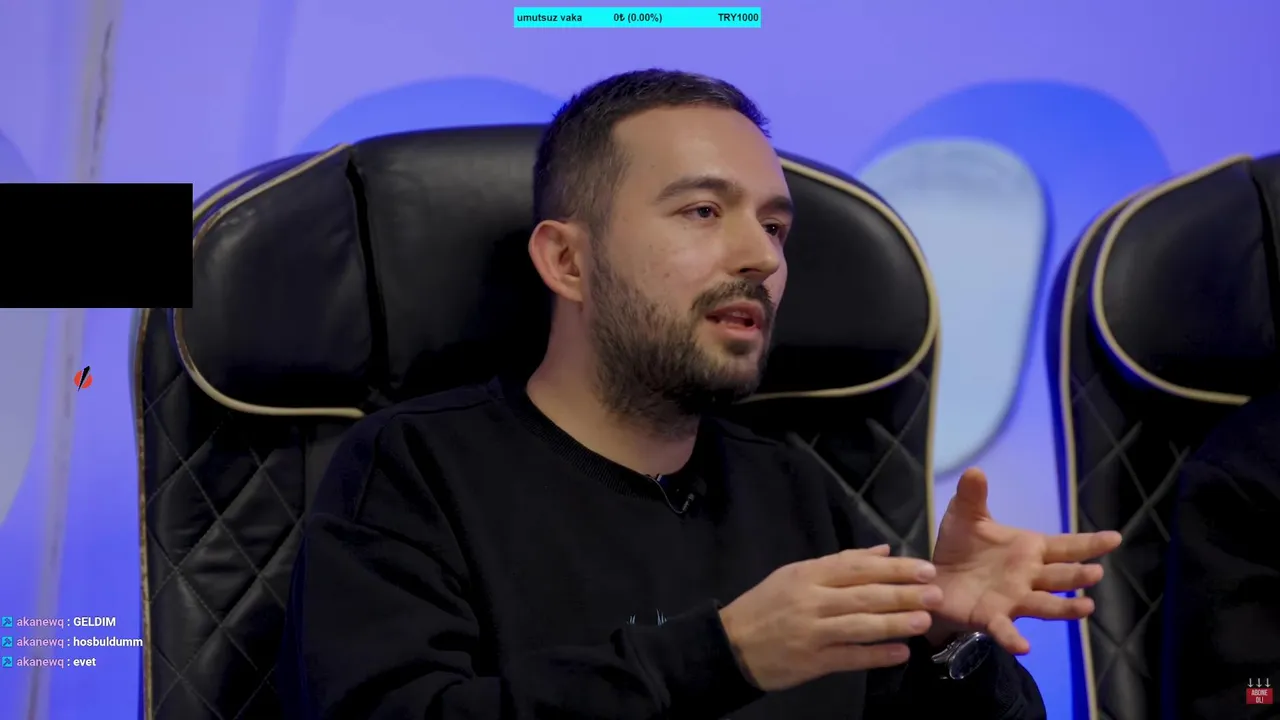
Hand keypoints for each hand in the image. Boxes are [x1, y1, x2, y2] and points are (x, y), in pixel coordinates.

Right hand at [719, 545, 941, 690]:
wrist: (732, 643)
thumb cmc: (766, 606)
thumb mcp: (795, 575)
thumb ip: (839, 563)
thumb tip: (882, 551)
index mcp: (809, 575)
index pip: (859, 567)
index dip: (895, 569)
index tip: (926, 568)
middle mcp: (813, 600)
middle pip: (865, 595)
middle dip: (904, 594)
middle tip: (936, 594)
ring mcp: (813, 632)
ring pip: (862, 625)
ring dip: (896, 623)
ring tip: (925, 621)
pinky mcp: (813, 661)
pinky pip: (850, 657)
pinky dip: (876, 655)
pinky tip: (900, 653)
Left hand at [926, 468, 1122, 654]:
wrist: (935, 579)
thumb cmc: (961, 547)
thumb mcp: (965, 516)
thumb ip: (973, 496)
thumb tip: (974, 470)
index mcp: (1029, 550)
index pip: (1066, 546)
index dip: (1090, 543)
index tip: (1115, 538)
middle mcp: (1029, 576)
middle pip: (1061, 576)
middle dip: (1078, 575)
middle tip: (1096, 572)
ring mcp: (1013, 599)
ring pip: (1045, 605)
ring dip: (1065, 608)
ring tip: (1086, 608)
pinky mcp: (991, 617)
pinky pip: (1005, 630)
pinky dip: (1014, 638)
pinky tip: (1023, 647)